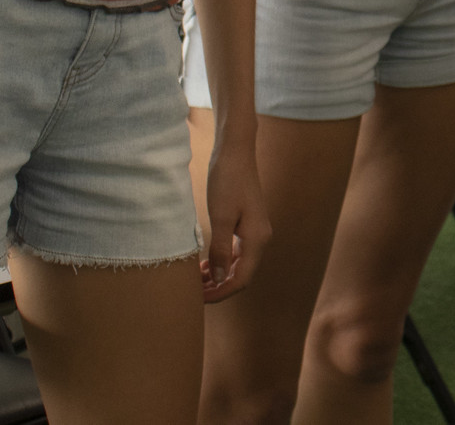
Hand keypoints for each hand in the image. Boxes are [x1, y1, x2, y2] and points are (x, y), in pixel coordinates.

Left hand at [200, 134, 270, 302]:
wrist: (235, 153)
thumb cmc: (227, 182)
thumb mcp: (220, 218)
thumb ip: (220, 250)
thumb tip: (220, 279)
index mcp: (257, 239)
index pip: (241, 279)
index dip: (221, 293)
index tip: (198, 299)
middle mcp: (261, 238)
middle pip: (242, 275)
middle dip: (219, 287)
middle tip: (193, 293)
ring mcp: (255, 231)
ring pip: (238, 264)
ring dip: (219, 276)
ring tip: (196, 281)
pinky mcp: (248, 224)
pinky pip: (236, 252)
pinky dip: (221, 262)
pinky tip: (205, 263)